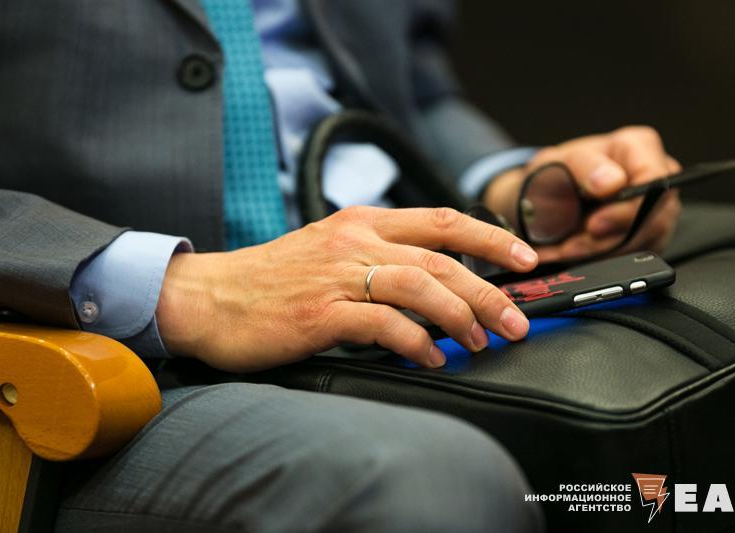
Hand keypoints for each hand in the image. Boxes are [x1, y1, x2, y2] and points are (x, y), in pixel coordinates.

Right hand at [156, 207, 537, 371]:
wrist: (210, 297)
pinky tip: (431, 358)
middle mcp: (355, 242)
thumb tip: (435, 282)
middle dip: (489, 291)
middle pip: (441, 259)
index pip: (441, 220)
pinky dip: (417, 343)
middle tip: (515, 320)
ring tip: (481, 341)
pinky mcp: (321, 313)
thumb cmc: (272, 279)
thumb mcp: (329, 250)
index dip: (489, 238)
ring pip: (421, 286)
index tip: (524, 256)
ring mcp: (338, 277)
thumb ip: (378, 256)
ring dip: (461, 316)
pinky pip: (384, 326)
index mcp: (361, 222)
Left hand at [483, 126, 681, 262]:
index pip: (655, 181)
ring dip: (601, 254)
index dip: (629, 209)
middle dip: (609, 240)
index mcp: (639, 147)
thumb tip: (612, 182)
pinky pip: (635, 259)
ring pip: (645, 244)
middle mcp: (655, 178)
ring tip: (567, 248)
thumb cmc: (554, 175)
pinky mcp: (648, 237)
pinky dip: (601, 261)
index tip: (594, 225)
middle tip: (572, 245)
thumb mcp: (557, 162)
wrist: (541, 200)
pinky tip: (576, 254)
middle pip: (654, 219)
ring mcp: (656, 210)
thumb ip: (585, 166)